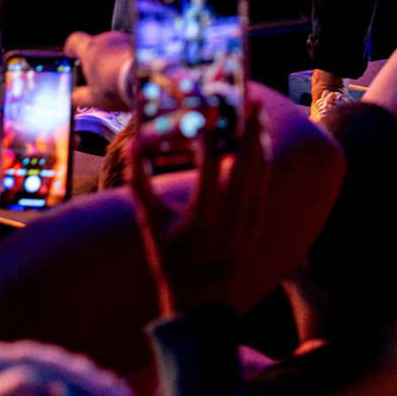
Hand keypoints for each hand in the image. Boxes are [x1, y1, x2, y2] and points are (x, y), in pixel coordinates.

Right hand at [65, 30, 133, 111]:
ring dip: (113, 59)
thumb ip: (80, 97)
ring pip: (114, 48)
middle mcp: (107, 39)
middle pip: (96, 46)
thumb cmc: (118, 87)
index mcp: (90, 50)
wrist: (149, 79)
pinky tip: (131, 74)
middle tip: (100, 78)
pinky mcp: (141, 43)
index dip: (72, 48)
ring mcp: (125, 39)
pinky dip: (127, 59)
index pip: (74, 40)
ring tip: (118, 79)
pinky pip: (129, 49)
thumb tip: (73, 98)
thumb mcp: (94, 98)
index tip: (72, 55)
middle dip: (96, 59)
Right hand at [128, 100, 266, 316]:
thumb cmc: (170, 258)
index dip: (207, 142)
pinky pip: (264, 184)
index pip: (209, 172)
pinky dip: (262, 159)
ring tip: (256, 110)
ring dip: (259, 139)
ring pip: (259, 172)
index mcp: (199, 221)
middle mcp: (229, 220)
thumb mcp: (149, 225)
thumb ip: (139, 185)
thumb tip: (133, 146)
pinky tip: (260, 140)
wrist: (201, 297)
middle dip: (249, 130)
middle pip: (245, 166)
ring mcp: (247, 221)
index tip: (203, 119)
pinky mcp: (256, 222)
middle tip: (249, 99)